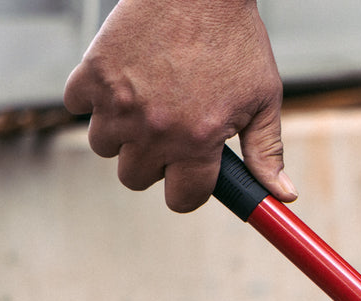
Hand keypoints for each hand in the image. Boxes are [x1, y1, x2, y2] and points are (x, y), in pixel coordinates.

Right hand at [63, 0, 295, 212]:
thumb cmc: (236, 41)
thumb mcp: (264, 99)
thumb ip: (266, 151)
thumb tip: (283, 196)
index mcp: (199, 141)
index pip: (181, 199)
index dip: (187, 191)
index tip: (190, 175)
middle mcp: (155, 129)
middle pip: (135, 178)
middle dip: (152, 165)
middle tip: (169, 136)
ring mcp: (119, 102)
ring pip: (104, 146)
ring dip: (121, 134)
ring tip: (147, 105)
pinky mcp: (92, 73)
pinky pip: (76, 106)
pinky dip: (91, 98)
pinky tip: (122, 82)